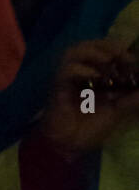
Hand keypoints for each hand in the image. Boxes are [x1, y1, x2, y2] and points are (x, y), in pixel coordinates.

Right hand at [40, 40, 138, 156]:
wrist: (70, 144)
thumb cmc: (91, 127)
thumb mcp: (118, 111)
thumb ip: (131, 99)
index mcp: (93, 75)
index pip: (102, 51)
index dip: (117, 49)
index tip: (132, 59)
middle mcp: (79, 72)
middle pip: (87, 45)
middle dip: (106, 46)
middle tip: (122, 55)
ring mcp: (68, 78)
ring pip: (73, 52)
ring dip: (92, 52)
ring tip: (108, 59)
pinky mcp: (59, 86)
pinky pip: (66, 71)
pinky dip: (81, 69)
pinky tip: (95, 75)